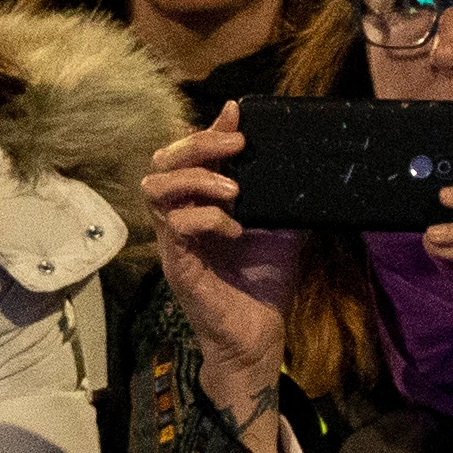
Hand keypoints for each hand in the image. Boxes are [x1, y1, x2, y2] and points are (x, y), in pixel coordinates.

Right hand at [146, 105, 300, 441]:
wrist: (259, 337)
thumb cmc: (264, 285)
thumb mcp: (277, 230)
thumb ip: (276, 197)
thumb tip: (297, 164)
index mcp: (198, 204)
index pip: (188, 156)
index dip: (207, 130)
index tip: (237, 115)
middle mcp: (179, 217)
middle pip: (161, 162)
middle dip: (196, 144)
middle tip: (234, 144)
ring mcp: (173, 240)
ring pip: (156, 187)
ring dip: (195, 178)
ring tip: (232, 189)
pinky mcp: (177, 263)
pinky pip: (176, 226)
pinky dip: (207, 219)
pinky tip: (234, 230)